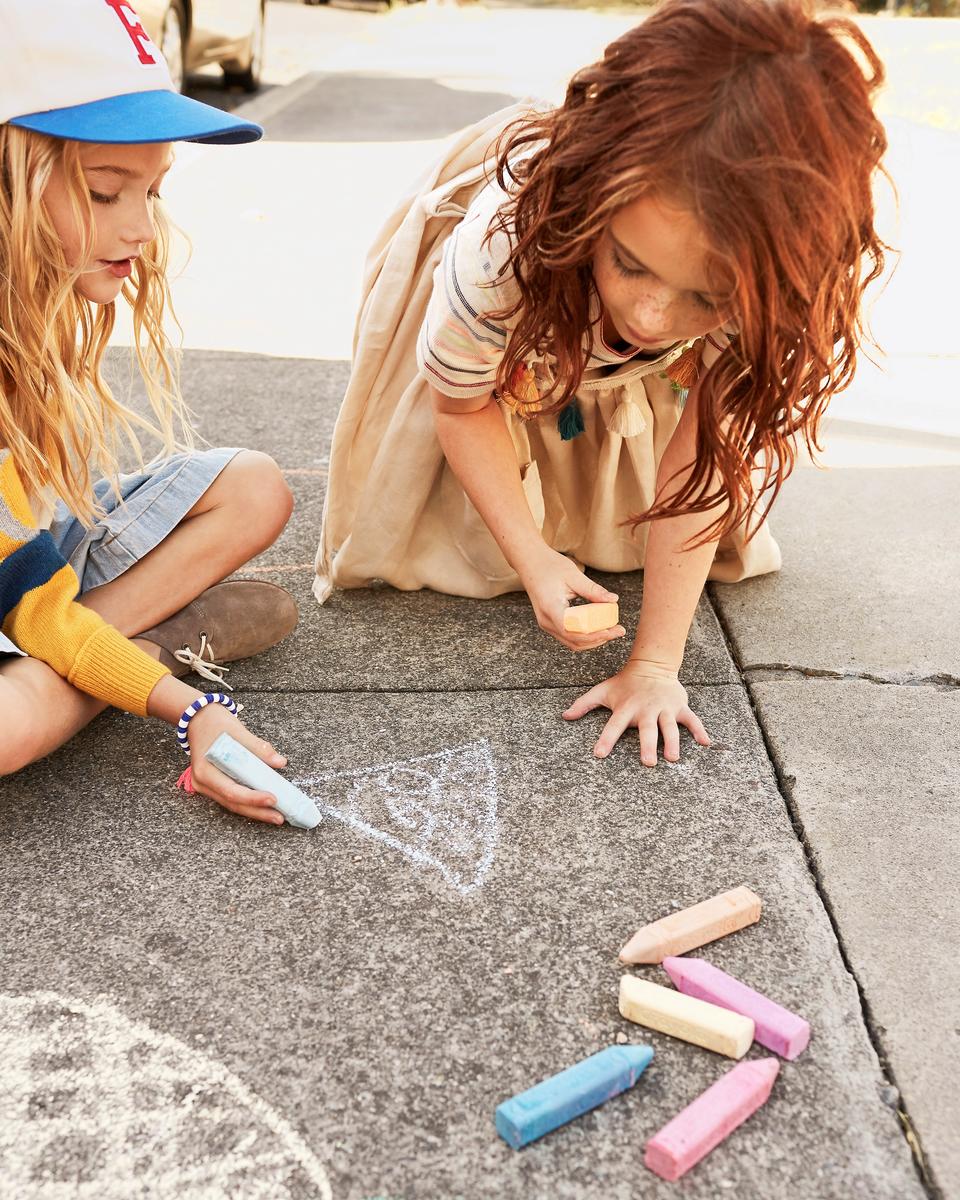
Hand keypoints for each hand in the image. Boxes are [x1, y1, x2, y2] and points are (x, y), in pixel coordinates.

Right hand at [184, 703, 288, 824]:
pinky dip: (248, 802)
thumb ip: (258, 748)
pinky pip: (231, 797)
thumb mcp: (238, 731)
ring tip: (275, 815)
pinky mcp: (213, 785)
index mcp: (205, 770)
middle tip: (279, 817)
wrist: (198, 718)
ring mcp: (206, 785)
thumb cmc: (216, 723)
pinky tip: (264, 806)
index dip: (252, 798)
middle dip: (257, 811)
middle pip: (232, 802)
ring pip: (232, 803)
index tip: (273, 798)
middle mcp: (202, 782)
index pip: (231, 790)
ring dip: (254, 810)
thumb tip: (280, 762)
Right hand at [517, 546, 624, 650]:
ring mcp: (546, 624)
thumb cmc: (549, 566)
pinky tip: (599, 628)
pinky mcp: (550, 623)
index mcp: (551, 608)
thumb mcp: (574, 575)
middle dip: (599, 639)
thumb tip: (613, 600)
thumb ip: (593, 590)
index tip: (612, 630)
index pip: (573, 631)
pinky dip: (585, 636)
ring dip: (593, 640)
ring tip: (611, 631)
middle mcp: (546, 621)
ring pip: (572, 643)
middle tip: (618, 630)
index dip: (594, 635)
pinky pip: (569, 637)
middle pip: (575, 641)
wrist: (530, 563)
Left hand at [562, 659, 709, 763]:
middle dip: (647, 745)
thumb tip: (564, 716)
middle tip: (647, 762)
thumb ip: (584, 704)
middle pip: (646, 729)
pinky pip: (691, 719)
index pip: (614, 725)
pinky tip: (706, 743)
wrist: (651, 665)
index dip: (606, 739)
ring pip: (669, 727)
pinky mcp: (679, 707)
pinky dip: (699, 730)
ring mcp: (664, 708)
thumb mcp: (602, 691)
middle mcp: (645, 709)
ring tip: (673, 758)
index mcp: (626, 707)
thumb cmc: (624, 684)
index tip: (599, 754)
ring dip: (672, 742)